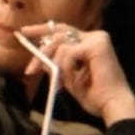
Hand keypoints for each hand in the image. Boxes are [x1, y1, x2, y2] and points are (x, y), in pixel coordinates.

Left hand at [16, 21, 134, 124]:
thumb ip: (55, 64)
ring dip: (56, 66)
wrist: (111, 104)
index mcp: (90, 41)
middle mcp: (95, 36)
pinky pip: (68, 53)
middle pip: (59, 33)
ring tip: (60, 84)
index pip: (62, 30)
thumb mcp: (66, 77)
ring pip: (61, 45)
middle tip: (30, 69)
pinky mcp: (97, 45)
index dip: (42, 29)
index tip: (24, 32)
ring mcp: (97, 39)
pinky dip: (65, 68)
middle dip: (42, 50)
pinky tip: (72, 80)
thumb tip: (39, 58)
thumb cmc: (93, 94)